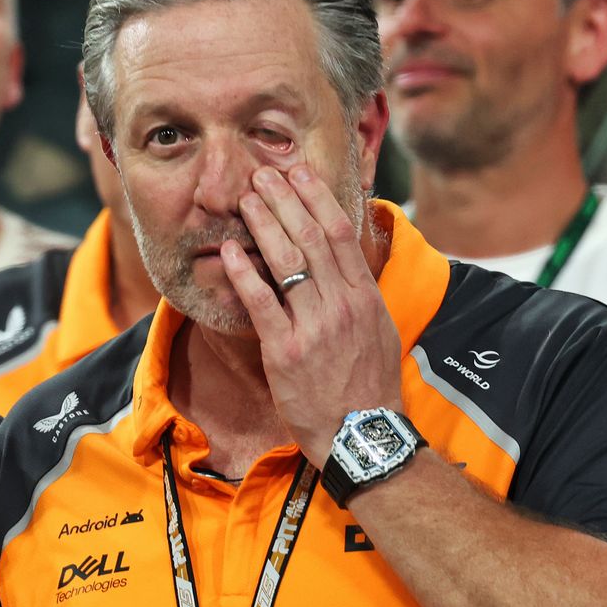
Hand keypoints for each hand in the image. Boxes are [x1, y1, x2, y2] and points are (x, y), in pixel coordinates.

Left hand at [218, 166, 402, 464]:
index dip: (316, 199)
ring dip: (263, 224)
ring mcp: (313, 327)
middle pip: (311, 238)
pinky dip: (244, 273)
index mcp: (364, 296)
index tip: (299, 174)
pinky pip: (261, 303)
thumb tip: (342, 261)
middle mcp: (341, 305)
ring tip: (245, 198)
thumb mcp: (378, 330)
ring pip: (287, 263)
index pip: (339, 234)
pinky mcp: (285, 351)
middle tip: (262, 174)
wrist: (362, 432)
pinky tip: (228, 251)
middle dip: (285, 201)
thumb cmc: (368, 383)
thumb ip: (358, 294)